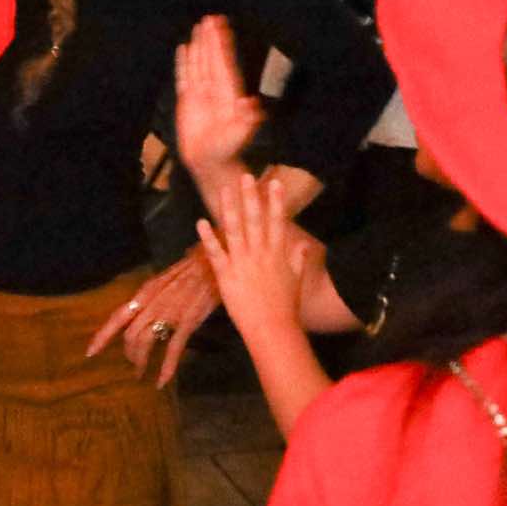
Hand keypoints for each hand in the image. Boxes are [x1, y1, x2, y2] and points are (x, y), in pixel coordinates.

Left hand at [87, 248, 219, 385]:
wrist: (213, 260)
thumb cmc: (192, 269)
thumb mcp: (166, 280)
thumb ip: (154, 294)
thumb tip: (144, 302)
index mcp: (145, 293)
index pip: (117, 317)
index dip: (102, 336)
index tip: (90, 352)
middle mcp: (151, 304)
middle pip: (129, 335)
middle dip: (129, 354)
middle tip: (134, 365)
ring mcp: (168, 313)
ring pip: (144, 343)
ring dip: (141, 361)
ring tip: (142, 373)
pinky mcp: (186, 322)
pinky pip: (172, 350)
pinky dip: (165, 369)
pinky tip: (161, 381)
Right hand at [175, 15, 262, 190]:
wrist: (210, 163)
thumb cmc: (226, 151)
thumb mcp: (239, 136)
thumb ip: (246, 121)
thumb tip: (252, 104)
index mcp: (228, 93)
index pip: (224, 63)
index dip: (222, 45)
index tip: (221, 26)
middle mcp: (215, 90)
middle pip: (212, 58)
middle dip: (211, 39)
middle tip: (209, 18)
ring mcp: (201, 94)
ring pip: (199, 63)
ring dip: (199, 46)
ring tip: (199, 27)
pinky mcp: (188, 101)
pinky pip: (185, 76)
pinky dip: (184, 62)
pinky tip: (183, 49)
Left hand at [196, 173, 313, 347]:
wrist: (273, 328)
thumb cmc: (286, 307)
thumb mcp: (297, 281)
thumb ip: (299, 260)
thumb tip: (305, 244)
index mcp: (278, 254)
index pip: (278, 222)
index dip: (276, 202)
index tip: (275, 183)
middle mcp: (260, 253)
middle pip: (255, 220)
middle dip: (250, 197)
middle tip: (246, 177)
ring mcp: (242, 262)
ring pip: (235, 230)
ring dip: (229, 208)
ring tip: (225, 190)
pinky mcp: (226, 275)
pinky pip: (216, 252)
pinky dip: (208, 237)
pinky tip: (201, 222)